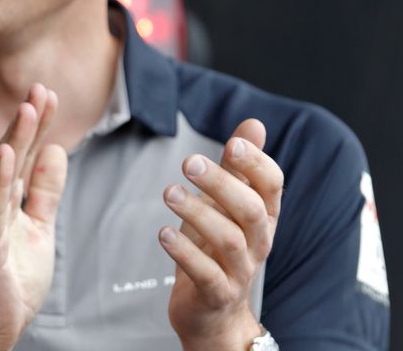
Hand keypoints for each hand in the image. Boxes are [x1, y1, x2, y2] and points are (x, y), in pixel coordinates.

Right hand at [0, 84, 68, 350]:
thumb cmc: (10, 280)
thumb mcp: (38, 228)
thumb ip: (45, 192)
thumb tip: (55, 151)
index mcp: (0, 200)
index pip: (22, 155)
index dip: (35, 125)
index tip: (48, 95)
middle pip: (10, 154)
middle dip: (26, 121)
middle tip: (39, 88)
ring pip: (1, 172)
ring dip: (15, 138)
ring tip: (27, 108)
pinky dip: (0, 177)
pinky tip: (7, 154)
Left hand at [160, 119, 282, 349]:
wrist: (215, 313)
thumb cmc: (218, 249)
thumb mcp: (227, 205)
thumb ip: (239, 166)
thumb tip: (254, 123)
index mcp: (262, 216)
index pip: (273, 186)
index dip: (257, 164)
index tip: (234, 143)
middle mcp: (258, 242)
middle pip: (250, 209)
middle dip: (222, 183)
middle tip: (189, 162)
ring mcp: (240, 270)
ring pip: (228, 239)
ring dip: (198, 212)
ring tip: (169, 192)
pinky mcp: (216, 293)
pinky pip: (205, 273)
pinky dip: (185, 252)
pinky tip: (164, 234)